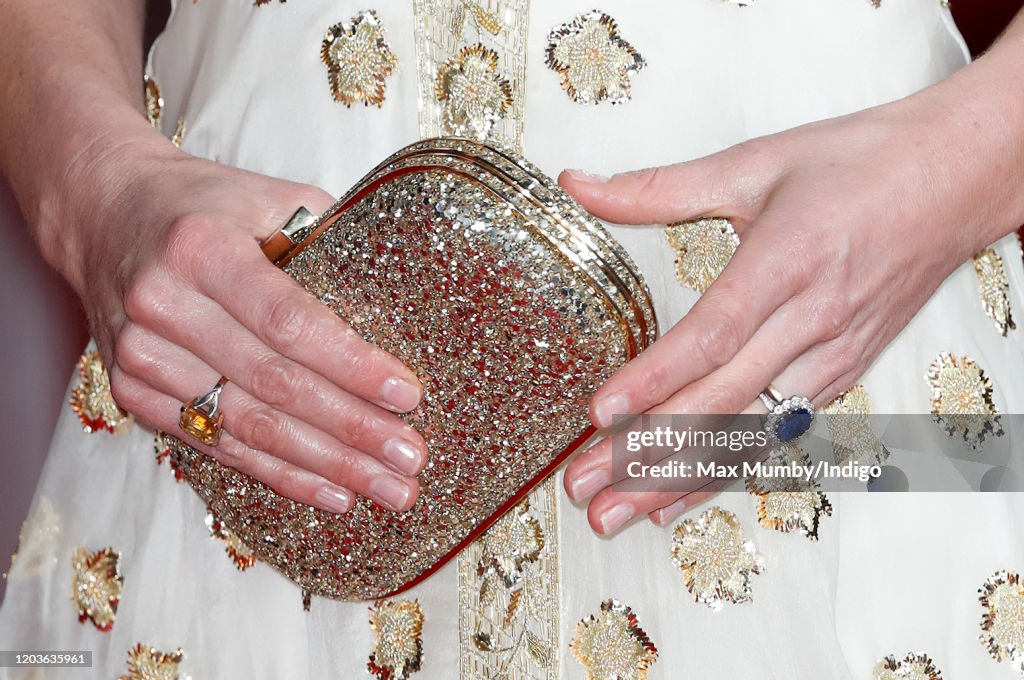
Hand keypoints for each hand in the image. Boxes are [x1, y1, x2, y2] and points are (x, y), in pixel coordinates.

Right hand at [68, 144, 425, 513]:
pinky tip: (332, 493)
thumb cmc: (202, 204)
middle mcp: (164, 306)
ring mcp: (141, 358)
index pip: (289, 322)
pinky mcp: (134, 394)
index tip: (407, 396)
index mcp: (202, 250)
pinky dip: (279, 474)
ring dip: (325, 466)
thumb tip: (401, 297)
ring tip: (388, 490)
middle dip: (351, 430)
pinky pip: (218, 447)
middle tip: (410, 460)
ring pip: (249, 428)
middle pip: (274, 385)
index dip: (351, 365)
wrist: (102, 214)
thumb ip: (328, 240)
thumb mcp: (267, 196)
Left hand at [558, 87, 1023, 533]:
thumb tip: (576, 185)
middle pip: (723, 400)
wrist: (960, 179)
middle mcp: (814, 320)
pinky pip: (776, 435)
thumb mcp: (755, 162)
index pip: (713, 335)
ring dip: (679, 477)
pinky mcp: (843, 374)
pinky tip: (678, 496)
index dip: (657, 378)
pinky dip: (725, 470)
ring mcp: (833, 355)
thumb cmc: (861, 165)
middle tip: (585, 486)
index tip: (601, 412)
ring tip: (618, 513)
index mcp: (788, 261)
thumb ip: (659, 186)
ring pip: (748, 432)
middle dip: (648, 451)